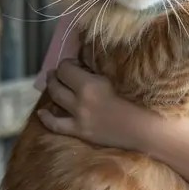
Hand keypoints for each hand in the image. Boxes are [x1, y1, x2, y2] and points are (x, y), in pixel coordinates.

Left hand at [37, 59, 154, 150]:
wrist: (147, 129)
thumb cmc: (140, 98)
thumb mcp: (121, 75)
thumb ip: (102, 66)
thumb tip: (88, 57)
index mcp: (89, 84)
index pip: (66, 68)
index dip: (69, 62)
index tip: (76, 61)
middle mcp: (80, 101)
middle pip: (58, 82)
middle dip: (57, 73)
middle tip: (59, 70)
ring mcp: (79, 118)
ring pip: (56, 100)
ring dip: (52, 88)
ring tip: (52, 82)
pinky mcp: (81, 132)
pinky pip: (57, 125)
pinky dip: (47, 117)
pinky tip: (42, 112)